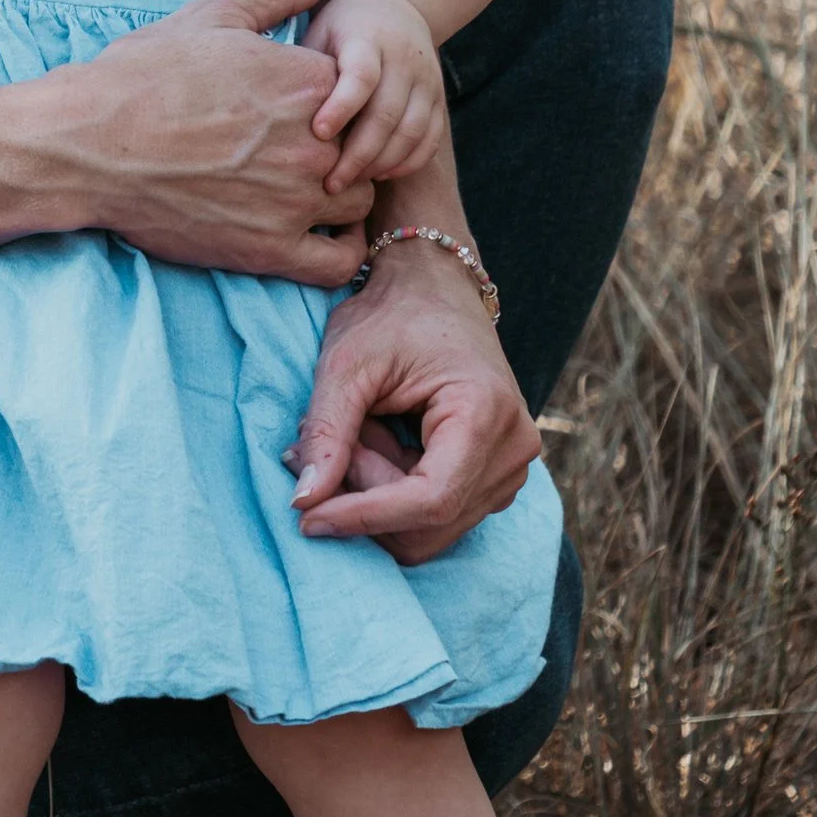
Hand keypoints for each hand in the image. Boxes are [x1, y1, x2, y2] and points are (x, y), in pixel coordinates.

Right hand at [25, 0, 373, 281]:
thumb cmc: (141, 75)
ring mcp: (295, 200)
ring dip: (340, 194)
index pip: (357, 93)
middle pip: (363, 147)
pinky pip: (339, 263)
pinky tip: (321, 235)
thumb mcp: (209, 18)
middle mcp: (314, 142)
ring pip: (358, 202)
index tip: (296, 107)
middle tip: (293, 147)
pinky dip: (342, 251)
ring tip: (303, 188)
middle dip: (339, 145)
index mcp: (307, 82)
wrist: (87, 145)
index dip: (331, 99)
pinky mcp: (270, 249)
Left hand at [285, 236, 538, 562]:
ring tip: (354, 433)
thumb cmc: (391, 315)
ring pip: (428, 527)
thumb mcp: (347, 362)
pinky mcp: (493, 478)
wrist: (434, 289)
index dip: (364, 517)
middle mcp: (513, 450)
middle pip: (428, 523)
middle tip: (321, 449)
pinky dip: (391, 492)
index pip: (430, 501)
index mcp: (487, 414)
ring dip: (375, 494)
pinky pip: (434, 515)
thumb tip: (304, 502)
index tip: (306, 518)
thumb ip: (327, 431)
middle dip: (364, 499)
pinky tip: (375, 442)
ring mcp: (510, 468)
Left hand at [304, 0, 445, 190]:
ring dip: (381, 163)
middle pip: (387, 113)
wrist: (399, 5)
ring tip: (351, 182)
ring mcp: (427, 80)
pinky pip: (430, 138)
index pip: (361, 76)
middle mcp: (404, 58)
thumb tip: (277, 113)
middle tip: (329, 182)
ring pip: (412, 131)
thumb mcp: (320, 31)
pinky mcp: (439, 98)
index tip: (318, 134)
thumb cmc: (342, 27)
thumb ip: (307, 66)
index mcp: (368, 38)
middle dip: (358, 153)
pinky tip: (379, 176)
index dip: (341, 107)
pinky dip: (407, 162)